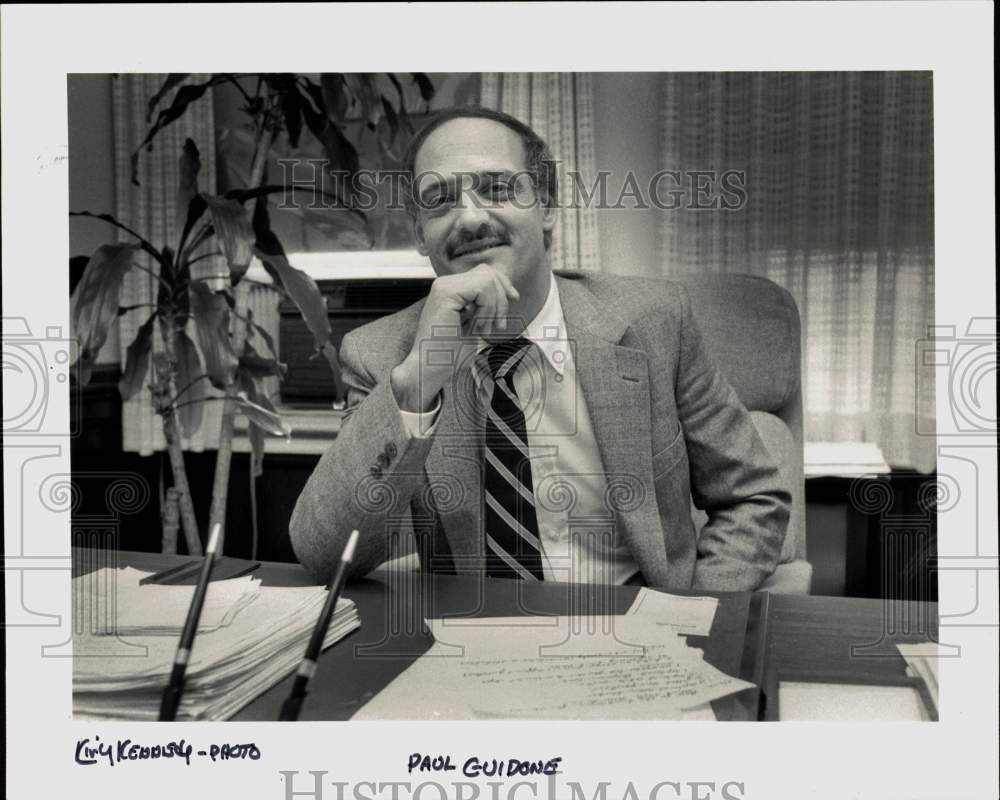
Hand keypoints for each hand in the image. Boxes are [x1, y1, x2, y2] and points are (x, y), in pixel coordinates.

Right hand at [391, 264, 518, 411]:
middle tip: (496, 324)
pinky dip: (488, 307)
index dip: (503, 286)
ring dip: (494, 306)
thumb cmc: (449, 353)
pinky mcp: (446, 293)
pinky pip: (482, 287)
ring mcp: (444, 286)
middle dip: (501, 298)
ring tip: (483, 328)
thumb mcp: (476, 323)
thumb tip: (506, 291)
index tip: (512, 301)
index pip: (485, 273)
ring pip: (487, 278)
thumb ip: (486, 305)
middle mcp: (445, 284)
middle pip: (488, 272)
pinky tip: (478, 326)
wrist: (430, 368)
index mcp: (451, 290)